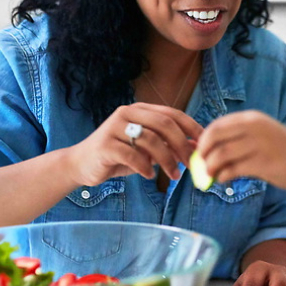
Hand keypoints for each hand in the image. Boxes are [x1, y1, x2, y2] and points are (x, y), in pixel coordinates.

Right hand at [65, 103, 202, 185]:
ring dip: (167, 160)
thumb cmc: (117, 156)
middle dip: (181, 145)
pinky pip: (132, 155)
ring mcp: (114, 127)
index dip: (191, 128)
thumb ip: (166, 146)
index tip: (204, 143)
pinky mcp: (105, 144)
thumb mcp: (145, 150)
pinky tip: (149, 175)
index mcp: (139, 110)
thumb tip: (196, 148)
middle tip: (191, 163)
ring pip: (150, 140)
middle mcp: (126, 113)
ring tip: (172, 176)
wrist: (82, 164)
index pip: (172, 114)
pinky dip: (145, 167)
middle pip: (163, 124)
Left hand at [197, 110, 285, 191]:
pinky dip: (223, 176)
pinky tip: (223, 179)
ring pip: (220, 154)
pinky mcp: (262, 163)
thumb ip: (239, 138)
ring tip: (211, 175)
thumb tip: (208, 149)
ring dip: (210, 167)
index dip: (204, 140)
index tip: (200, 152)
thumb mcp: (262, 135)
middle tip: (201, 165)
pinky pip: (232, 169)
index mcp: (252, 119)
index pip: (217, 125)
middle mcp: (254, 128)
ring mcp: (258, 144)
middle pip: (214, 137)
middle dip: (203, 152)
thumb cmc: (285, 152)